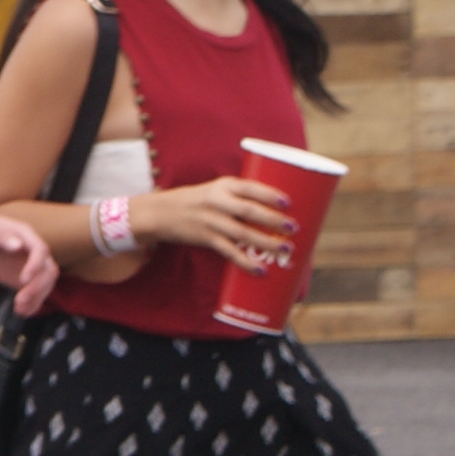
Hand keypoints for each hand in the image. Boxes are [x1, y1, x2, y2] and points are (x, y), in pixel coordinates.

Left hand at [0, 206, 60, 314]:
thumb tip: (18, 246)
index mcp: (24, 234)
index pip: (40, 250)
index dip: (35, 266)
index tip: (23, 280)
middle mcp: (31, 249)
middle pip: (47, 270)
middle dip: (37, 287)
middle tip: (19, 301)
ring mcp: (28, 264)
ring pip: (45, 283)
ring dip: (37, 298)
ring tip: (19, 309)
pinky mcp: (22, 278)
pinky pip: (36, 292)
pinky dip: (32, 304)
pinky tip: (21, 312)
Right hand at [136, 175, 301, 269]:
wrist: (161, 212)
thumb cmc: (198, 200)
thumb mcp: (217, 190)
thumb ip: (241, 197)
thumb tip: (276, 211)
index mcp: (224, 185)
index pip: (250, 187)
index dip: (270, 195)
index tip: (288, 202)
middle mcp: (217, 201)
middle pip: (249, 211)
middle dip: (273, 220)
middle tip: (293, 228)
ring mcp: (211, 220)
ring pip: (242, 233)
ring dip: (265, 242)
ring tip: (285, 249)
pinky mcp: (205, 238)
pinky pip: (228, 252)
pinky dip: (244, 262)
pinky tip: (259, 270)